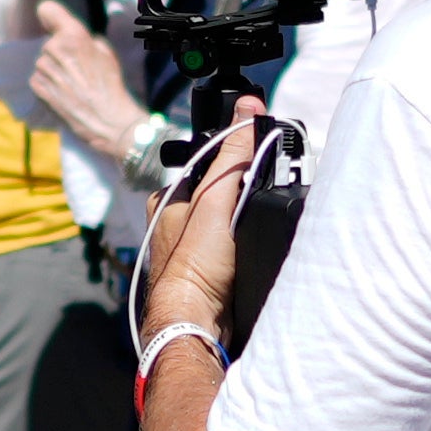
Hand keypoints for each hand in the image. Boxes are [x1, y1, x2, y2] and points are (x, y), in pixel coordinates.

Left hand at [18, 0, 149, 163]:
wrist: (107, 120)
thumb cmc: (110, 85)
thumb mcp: (106, 52)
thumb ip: (86, 39)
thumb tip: (72, 37)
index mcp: (73, 35)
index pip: (47, 9)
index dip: (50, 15)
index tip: (52, 22)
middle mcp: (54, 48)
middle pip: (49, 42)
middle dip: (60, 52)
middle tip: (77, 69)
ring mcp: (44, 68)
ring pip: (43, 62)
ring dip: (53, 70)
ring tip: (72, 84)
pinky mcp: (37, 87)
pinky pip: (37, 78)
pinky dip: (47, 84)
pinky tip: (63, 93)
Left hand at [143, 106, 262, 350]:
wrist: (195, 322)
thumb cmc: (193, 264)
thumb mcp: (216, 199)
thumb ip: (232, 155)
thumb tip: (247, 108)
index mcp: (167, 198)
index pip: (209, 163)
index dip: (237, 158)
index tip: (263, 158)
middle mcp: (175, 221)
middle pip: (221, 191)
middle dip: (245, 193)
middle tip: (263, 201)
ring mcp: (191, 248)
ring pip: (229, 220)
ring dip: (248, 221)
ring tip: (257, 228)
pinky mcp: (208, 270)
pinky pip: (234, 246)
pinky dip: (247, 244)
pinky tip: (254, 250)